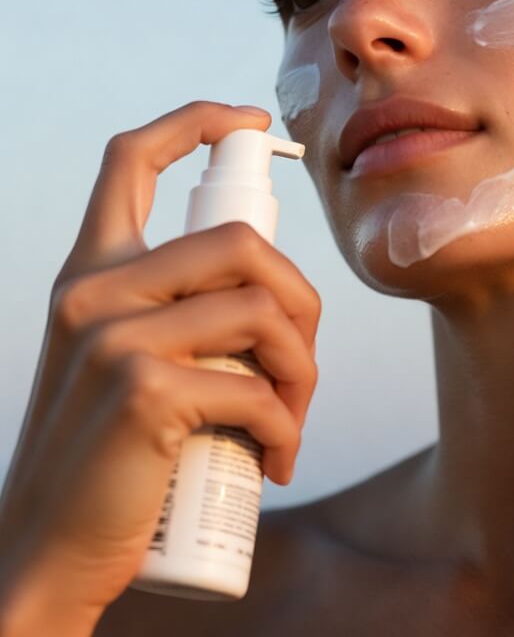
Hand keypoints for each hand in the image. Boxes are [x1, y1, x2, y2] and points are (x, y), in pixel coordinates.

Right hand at [0, 101, 320, 625]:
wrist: (48, 552)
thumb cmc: (111, 455)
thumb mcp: (125, 361)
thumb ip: (176, 311)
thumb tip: (274, 291)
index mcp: (90, 272)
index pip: (131, 157)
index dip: (196, 122)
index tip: (254, 123)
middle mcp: (93, 291)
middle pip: (241, 240)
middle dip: (302, 301)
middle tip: (304, 366)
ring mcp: (114, 337)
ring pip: (263, 310)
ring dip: (304, 371)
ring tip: (293, 419)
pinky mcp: (143, 391)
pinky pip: (258, 387)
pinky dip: (287, 425)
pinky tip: (277, 459)